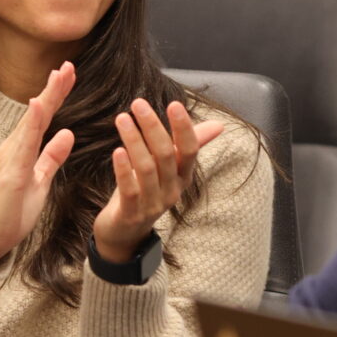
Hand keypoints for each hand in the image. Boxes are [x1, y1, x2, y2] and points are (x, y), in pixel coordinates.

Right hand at [0, 63, 77, 264]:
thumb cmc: (13, 211)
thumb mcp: (40, 180)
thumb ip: (52, 157)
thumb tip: (68, 133)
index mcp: (23, 150)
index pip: (43, 117)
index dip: (56, 95)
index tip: (69, 75)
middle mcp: (15, 148)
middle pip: (37, 114)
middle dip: (53, 89)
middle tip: (68, 65)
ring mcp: (11, 159)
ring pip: (31, 123)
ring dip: (45, 98)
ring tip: (58, 76)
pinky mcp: (11, 174)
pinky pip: (25, 145)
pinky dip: (32, 123)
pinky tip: (39, 105)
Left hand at [93, 99, 224, 262]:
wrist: (124, 232)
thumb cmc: (146, 191)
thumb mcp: (168, 167)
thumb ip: (188, 145)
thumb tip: (219, 125)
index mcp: (183, 177)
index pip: (189, 150)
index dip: (184, 127)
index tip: (174, 104)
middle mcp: (172, 191)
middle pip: (166, 155)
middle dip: (152, 127)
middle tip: (137, 103)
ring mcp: (153, 204)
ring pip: (147, 169)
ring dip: (134, 141)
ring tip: (123, 119)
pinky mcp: (132, 214)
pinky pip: (130, 190)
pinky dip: (124, 170)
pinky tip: (117, 151)